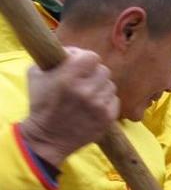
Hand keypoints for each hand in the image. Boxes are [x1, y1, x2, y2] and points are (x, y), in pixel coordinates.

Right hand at [19, 47, 119, 166]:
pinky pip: (114, 100)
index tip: (79, 64)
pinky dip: (105, 101)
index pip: (92, 56)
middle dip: (93, 73)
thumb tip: (73, 51)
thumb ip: (54, 57)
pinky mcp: (107, 118)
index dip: (85, 58)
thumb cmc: (41, 104)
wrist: (48, 138)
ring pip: (110, 85)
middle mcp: (86, 90)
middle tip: (83, 80)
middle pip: (103, 70)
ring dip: (100, 87)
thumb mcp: (37, 74)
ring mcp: (98, 105)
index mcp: (68, 77)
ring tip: (87, 95)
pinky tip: (93, 106)